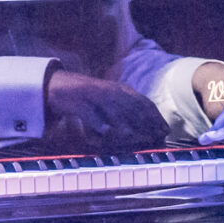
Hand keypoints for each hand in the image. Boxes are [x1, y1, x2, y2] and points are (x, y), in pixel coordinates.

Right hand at [44, 69, 168, 149]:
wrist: (59, 85)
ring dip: (124, 124)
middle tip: (153, 138)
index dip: (155, 117)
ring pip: (113, 110)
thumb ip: (126, 109)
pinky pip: (91, 114)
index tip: (164, 130)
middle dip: (145, 123)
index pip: (143, 102)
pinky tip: (105, 131)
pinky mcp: (79, 103)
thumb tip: (145, 128)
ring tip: (133, 137)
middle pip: (131, 107)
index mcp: (121, 89)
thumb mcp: (111, 99)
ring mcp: (95, 96)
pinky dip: (98, 123)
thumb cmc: (89, 97)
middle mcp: (111, 91)